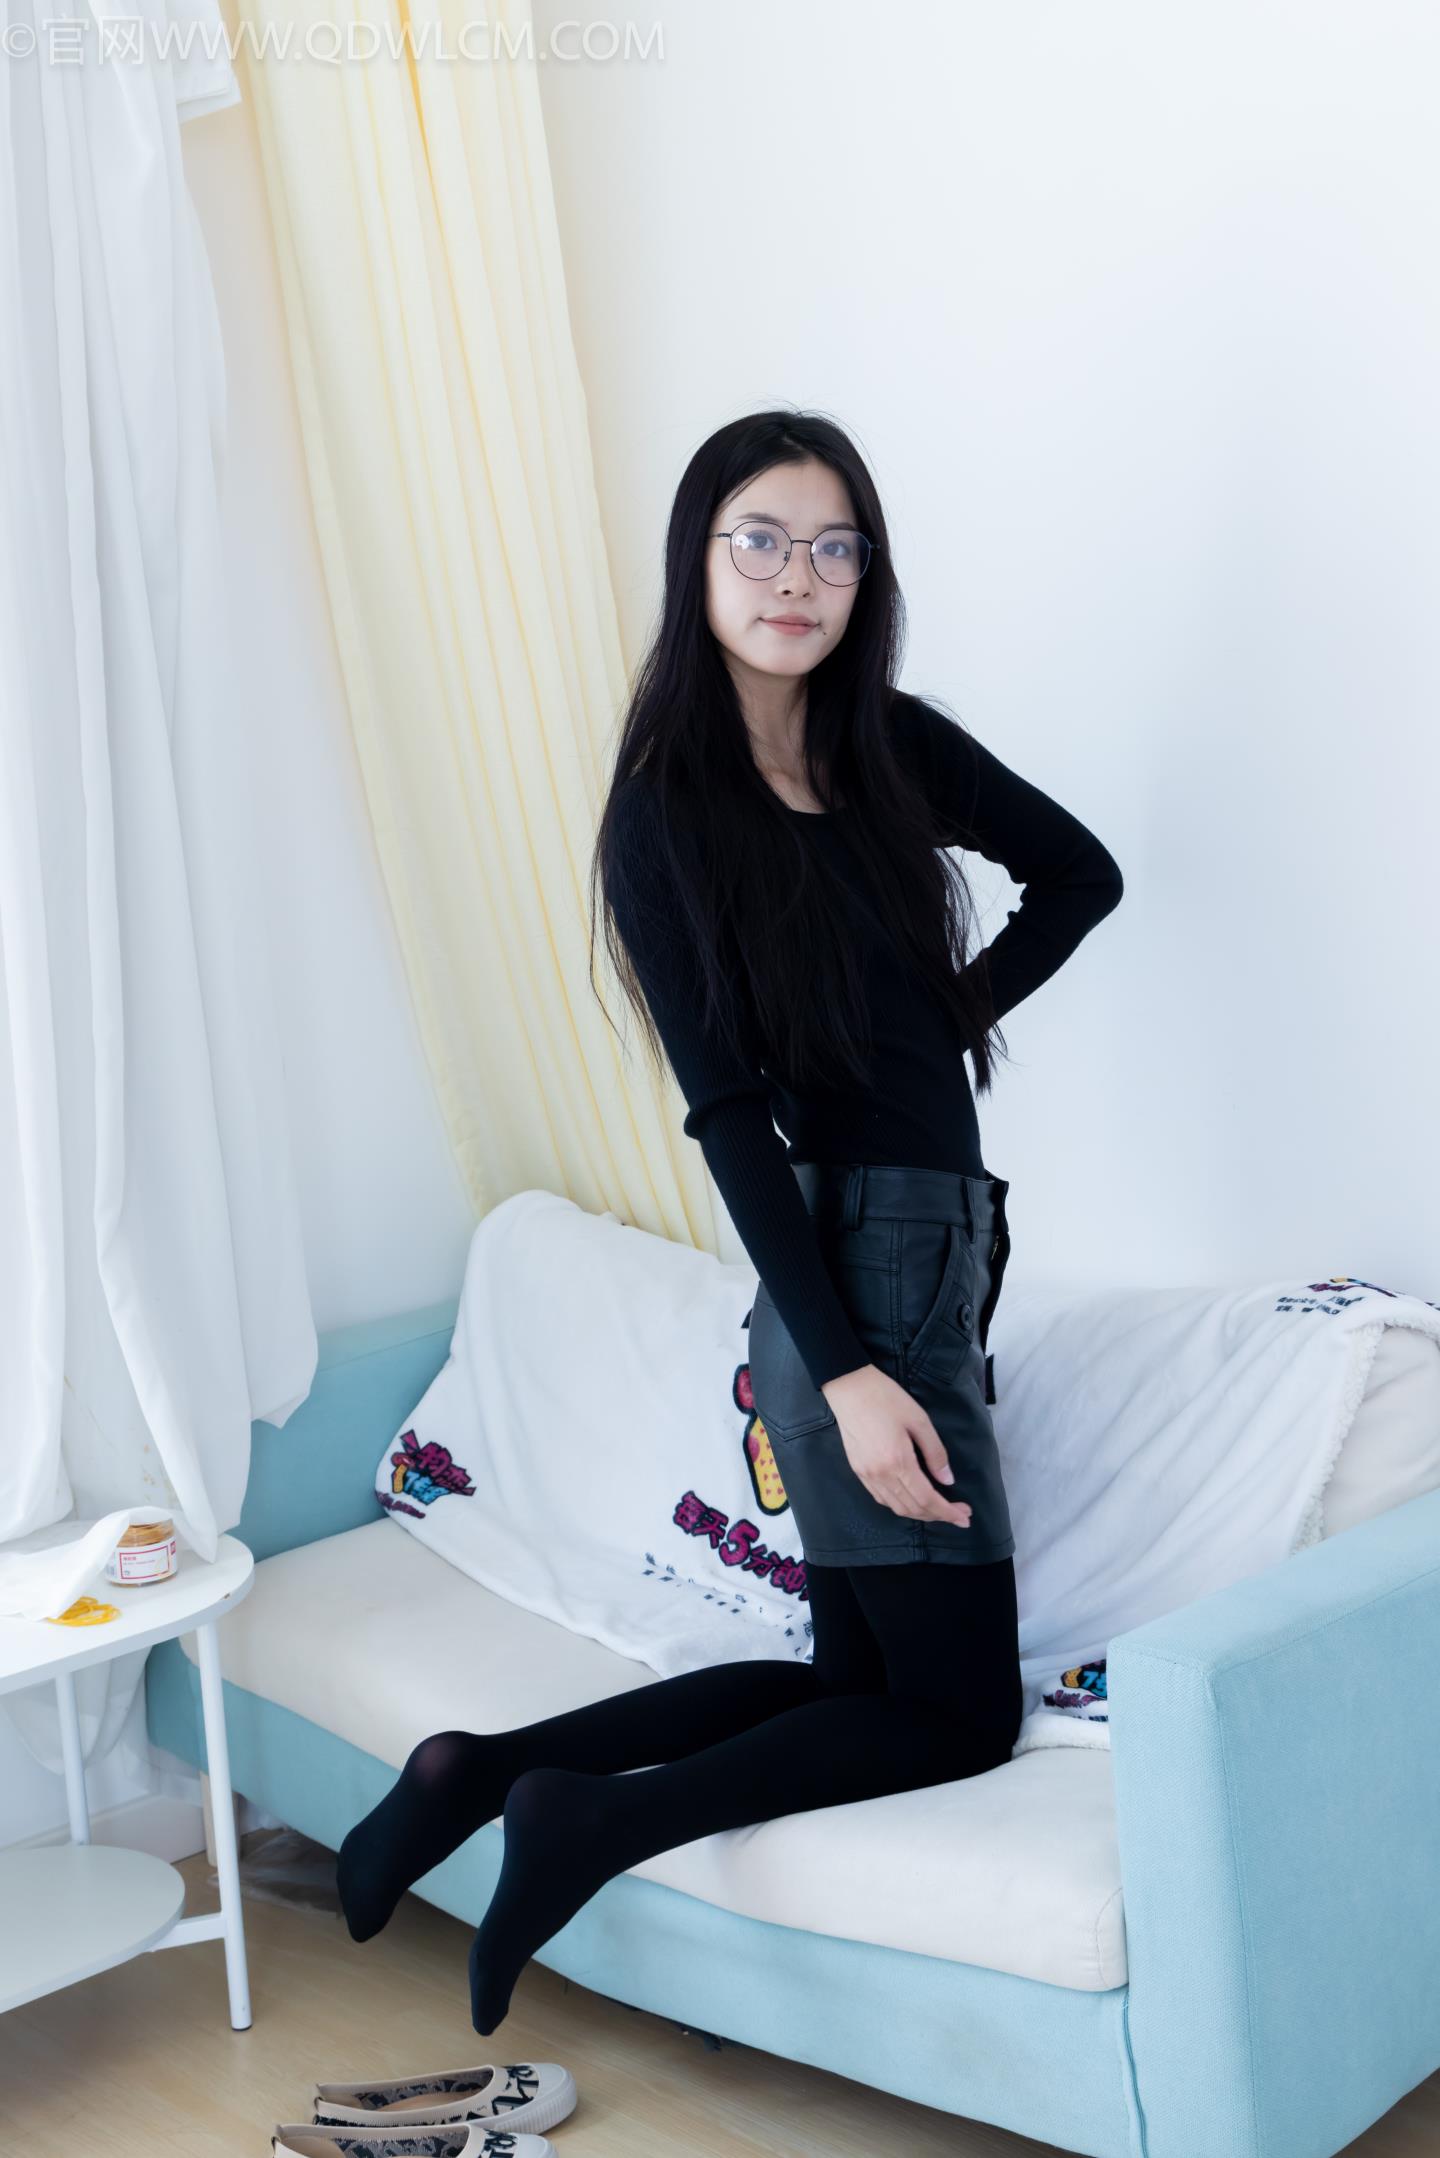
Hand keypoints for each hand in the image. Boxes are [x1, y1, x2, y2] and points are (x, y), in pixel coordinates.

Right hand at [819, 1364, 973, 1528]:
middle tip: (959, 1513)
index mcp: (898, 1461)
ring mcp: (866, 1475)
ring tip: (939, 1509)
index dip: (948, 1512)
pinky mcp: (858, 1471)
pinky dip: (901, 1505)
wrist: (849, 1387)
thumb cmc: (886, 1398)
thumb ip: (936, 1453)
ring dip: (920, 1514)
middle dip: (938, 1515)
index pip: (927, 1499)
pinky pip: (882, 1499)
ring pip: (896, 1508)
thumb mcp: (920, 1420)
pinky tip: (913, 1499)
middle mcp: (880, 1474)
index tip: (965, 1517)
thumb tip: (948, 1480)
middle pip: (912, 1508)